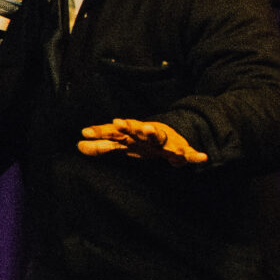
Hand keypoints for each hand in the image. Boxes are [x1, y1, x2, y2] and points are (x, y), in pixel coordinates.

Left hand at [77, 119, 207, 165]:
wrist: (173, 136)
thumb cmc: (143, 141)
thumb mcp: (122, 145)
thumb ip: (101, 146)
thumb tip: (78, 145)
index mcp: (130, 134)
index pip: (112, 133)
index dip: (99, 132)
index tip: (84, 132)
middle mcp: (145, 134)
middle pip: (133, 129)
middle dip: (126, 126)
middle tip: (117, 122)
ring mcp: (163, 140)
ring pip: (157, 135)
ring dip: (152, 131)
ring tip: (147, 128)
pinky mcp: (179, 149)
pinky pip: (188, 153)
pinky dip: (194, 155)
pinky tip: (201, 157)